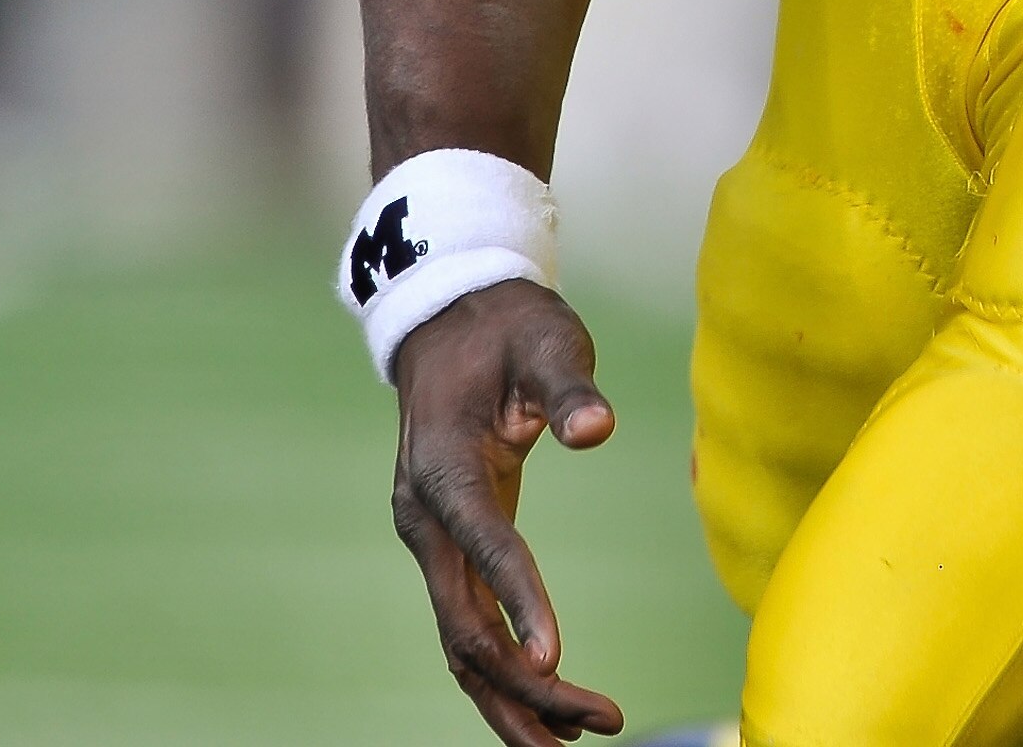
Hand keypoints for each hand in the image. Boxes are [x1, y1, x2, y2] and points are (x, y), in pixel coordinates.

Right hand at [391, 278, 622, 742]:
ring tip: (577, 738)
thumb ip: (569, 386)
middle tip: (598, 722)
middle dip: (525, 684)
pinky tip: (549, 697)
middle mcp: (425, 515)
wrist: (450, 317)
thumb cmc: (507, 327)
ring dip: (511, 696)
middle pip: (465, 623)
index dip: (518, 601)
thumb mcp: (545, 339)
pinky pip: (469, 622)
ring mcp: (431, 537)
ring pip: (461, 640)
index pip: (483, 544)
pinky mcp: (450, 545)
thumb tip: (597, 429)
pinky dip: (502, 668)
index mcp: (444, 465)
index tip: (556, 659)